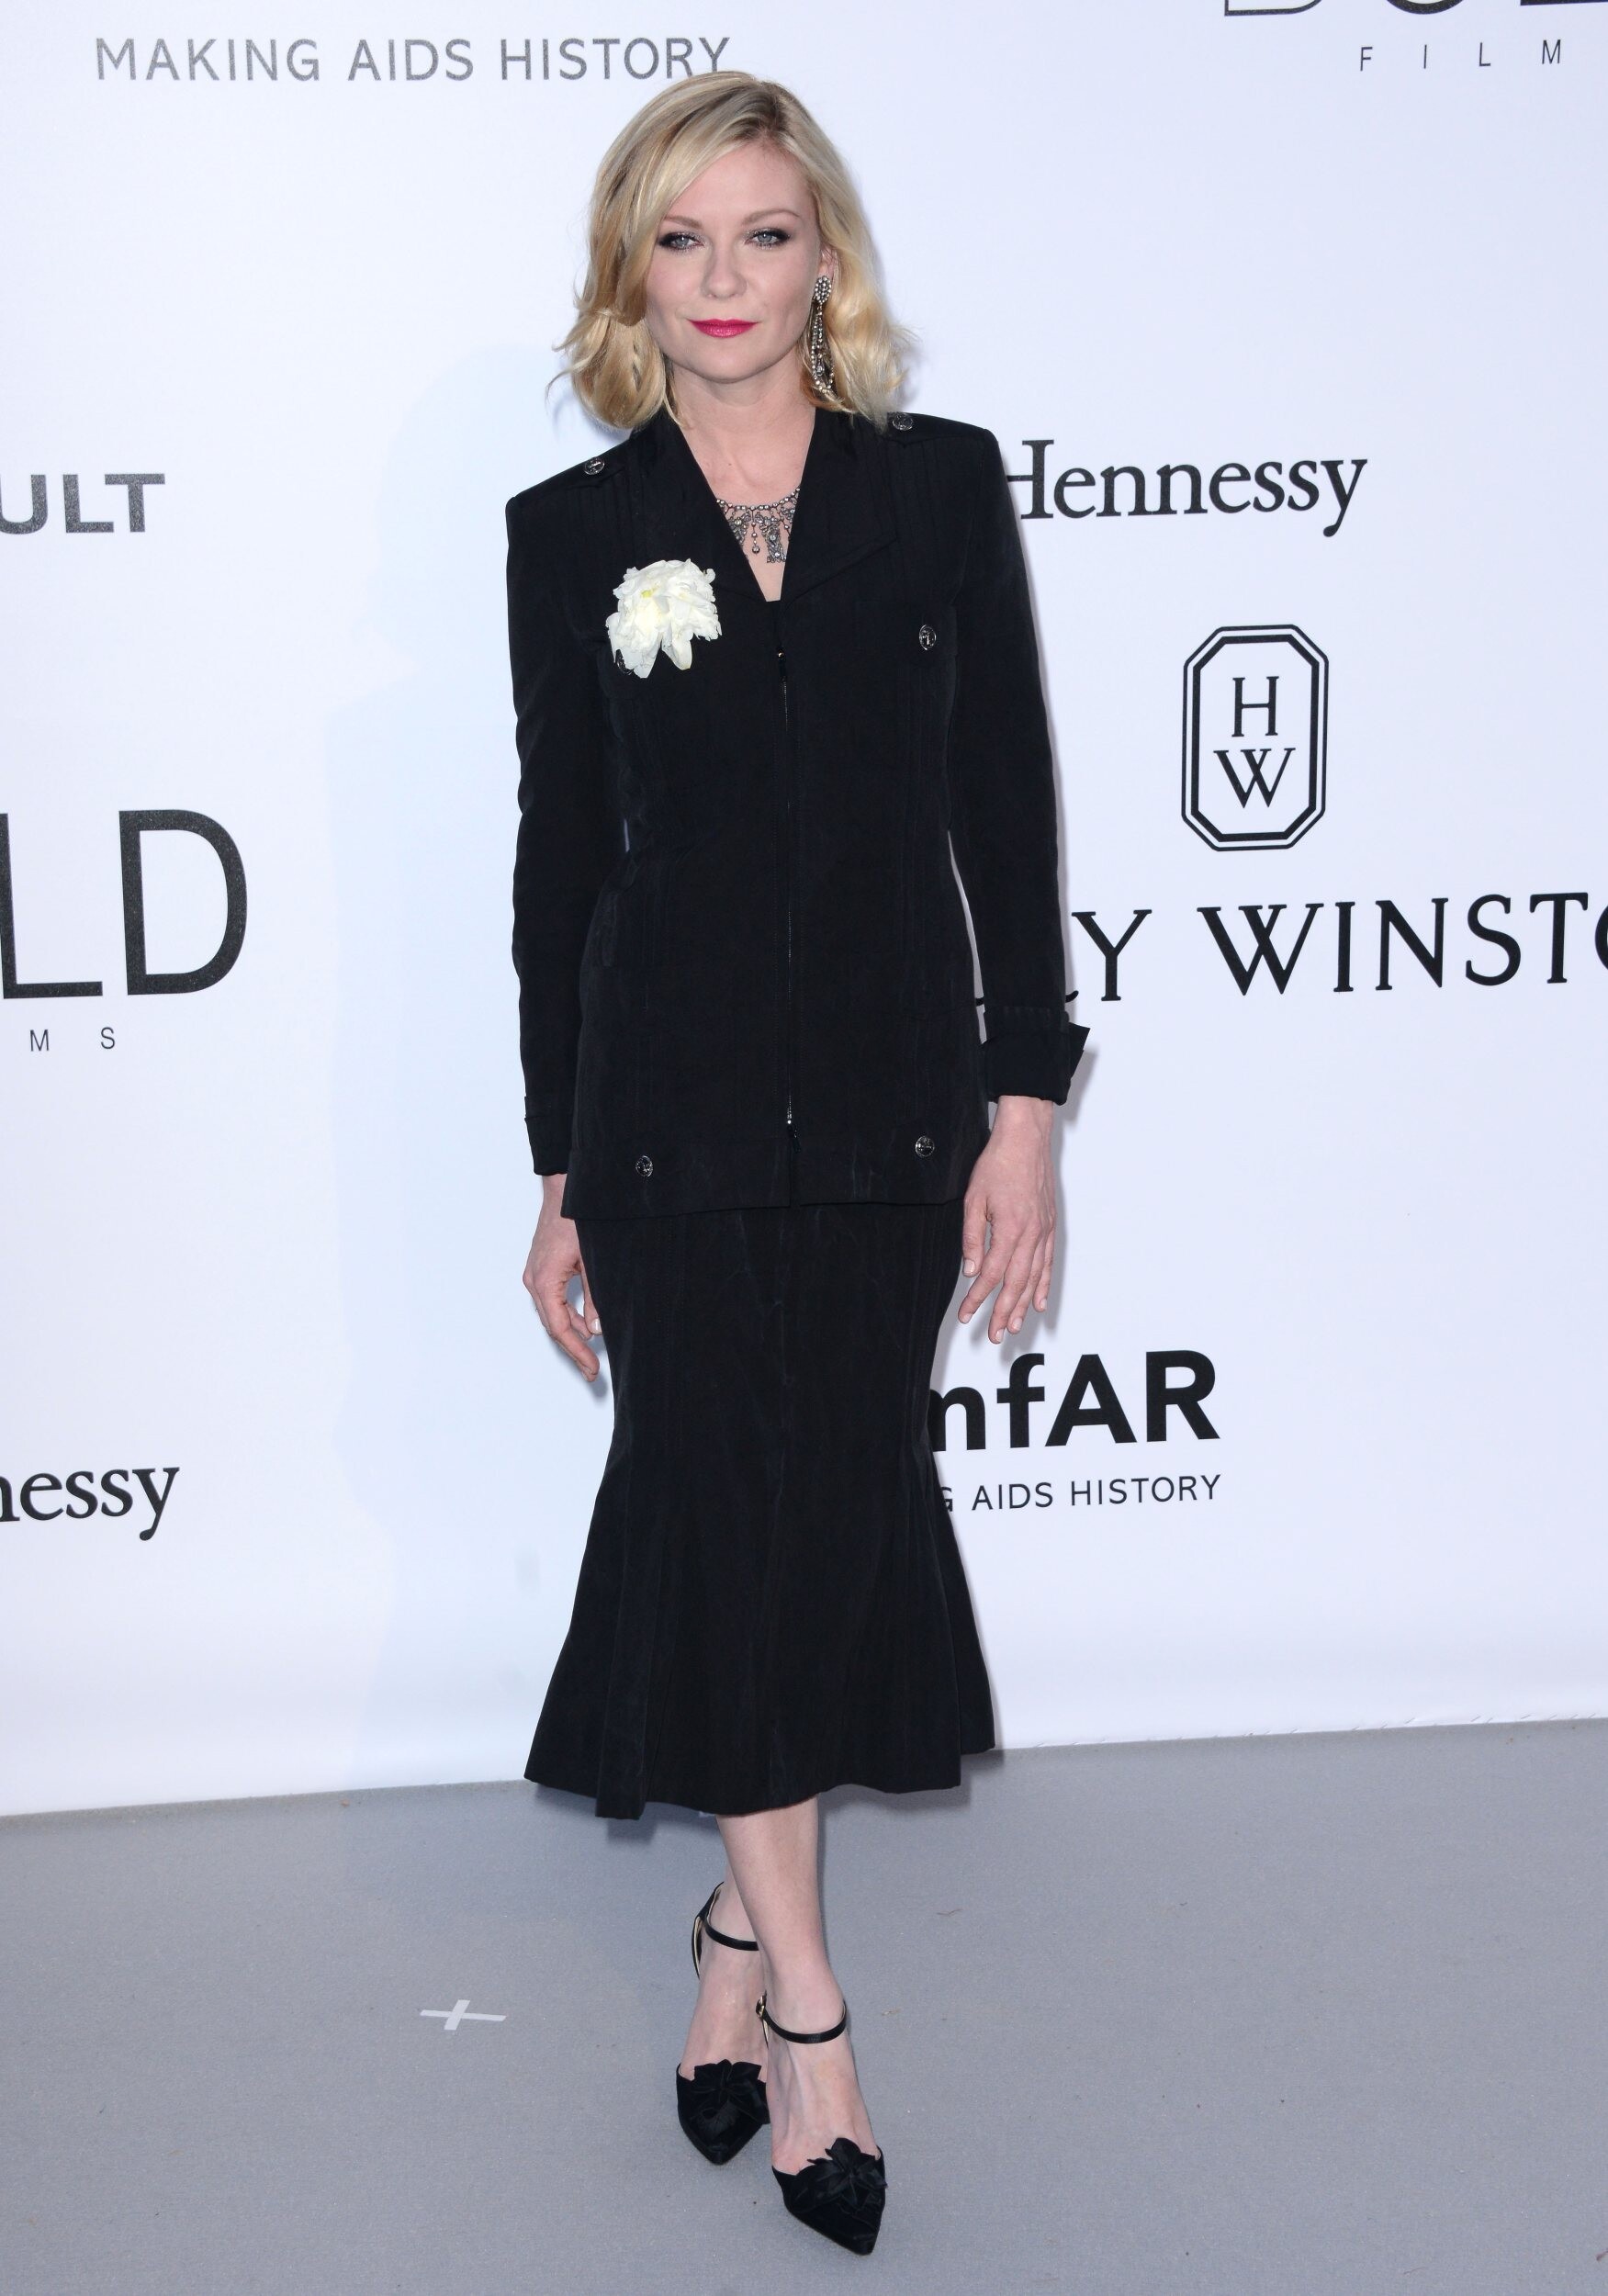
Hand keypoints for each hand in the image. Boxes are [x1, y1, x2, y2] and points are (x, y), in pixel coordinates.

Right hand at [522, 1174, 602, 1379]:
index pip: (561, 1329)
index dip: (578, 1352)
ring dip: (572, 1332)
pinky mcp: (541, 1267)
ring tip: (593, 1351)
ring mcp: (535, 1274)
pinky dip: (568, 1314)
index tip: (593, 1370)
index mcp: (544, 1282)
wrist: (565, 1189)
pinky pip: (552, 1300)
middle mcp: (534, 1281)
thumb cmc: (577, 1218)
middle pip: (554, 1326)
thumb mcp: (592, 1261)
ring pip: (553, 1314)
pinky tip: (586, 1322)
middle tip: (593, 1371)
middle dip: (574, 1349)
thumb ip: (595, 1298)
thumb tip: (596, 1330)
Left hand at [957, 1096, 1056, 1341]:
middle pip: (1016, 1284)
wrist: (1026, 1140)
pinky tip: (1037, 1301)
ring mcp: (1044, 1231)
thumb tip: (971, 1270)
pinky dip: (1043, 1285)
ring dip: (1022, 1306)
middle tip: (993, 1335)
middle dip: (1002, 1312)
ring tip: (1012, 1327)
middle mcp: (1031, 1234)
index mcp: (1010, 1229)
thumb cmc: (998, 1164)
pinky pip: (1048, 1263)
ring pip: (1034, 1278)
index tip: (966, 1314)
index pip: (992, 1274)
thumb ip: (973, 1238)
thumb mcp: (974, 1199)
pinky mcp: (1050, 1226)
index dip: (978, 1298)